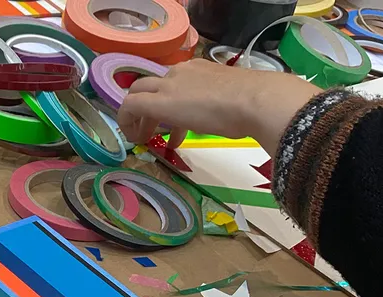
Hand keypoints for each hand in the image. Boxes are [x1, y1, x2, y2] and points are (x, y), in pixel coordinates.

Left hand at [117, 59, 319, 153]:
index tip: (173, 124)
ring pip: (138, 94)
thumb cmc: (251, 104)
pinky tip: (136, 139)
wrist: (254, 101)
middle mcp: (180, 72)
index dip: (168, 104)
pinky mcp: (159, 101)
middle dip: (146, 110)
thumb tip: (228, 118)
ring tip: (144, 140)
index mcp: (198, 69)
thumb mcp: (231, 99)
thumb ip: (220, 104)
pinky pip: (131, 106)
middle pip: (148, 86)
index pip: (172, 82)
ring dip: (139, 119)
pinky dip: (128, 122)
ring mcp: (169, 85)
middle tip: (152, 131)